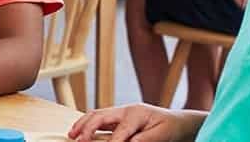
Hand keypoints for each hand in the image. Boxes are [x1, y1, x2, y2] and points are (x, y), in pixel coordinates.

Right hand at [67, 104, 204, 141]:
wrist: (177, 121)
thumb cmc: (170, 127)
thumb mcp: (160, 135)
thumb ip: (144, 140)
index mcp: (137, 113)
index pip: (120, 131)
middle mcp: (126, 110)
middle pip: (100, 116)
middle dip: (87, 128)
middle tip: (78, 140)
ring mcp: (121, 112)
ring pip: (96, 114)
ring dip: (82, 124)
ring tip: (73, 134)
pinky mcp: (118, 117)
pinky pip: (99, 117)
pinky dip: (88, 124)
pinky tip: (81, 131)